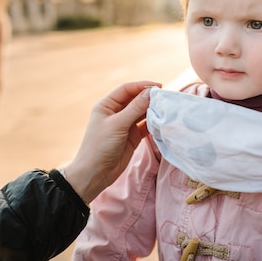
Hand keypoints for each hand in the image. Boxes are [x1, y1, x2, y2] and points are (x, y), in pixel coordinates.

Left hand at [62, 81, 160, 202]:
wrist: (95, 174)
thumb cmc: (100, 146)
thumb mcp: (118, 124)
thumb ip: (135, 108)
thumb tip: (151, 92)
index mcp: (107, 105)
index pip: (127, 89)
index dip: (142, 86)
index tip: (159, 86)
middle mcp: (116, 112)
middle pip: (135, 99)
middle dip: (149, 98)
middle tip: (165, 98)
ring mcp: (125, 125)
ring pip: (141, 112)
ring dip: (152, 110)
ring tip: (166, 108)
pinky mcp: (132, 137)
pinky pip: (145, 126)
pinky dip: (153, 123)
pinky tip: (161, 121)